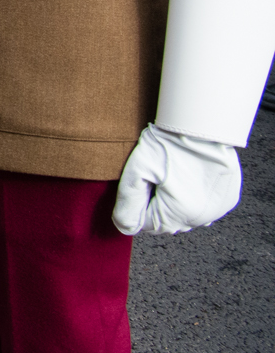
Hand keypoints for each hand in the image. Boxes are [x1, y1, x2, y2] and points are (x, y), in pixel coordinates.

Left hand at [113, 124, 241, 234]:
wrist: (202, 124)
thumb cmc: (170, 144)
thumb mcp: (138, 169)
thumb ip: (128, 202)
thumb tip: (124, 227)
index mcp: (181, 215)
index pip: (147, 224)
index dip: (139, 202)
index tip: (142, 180)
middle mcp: (204, 218)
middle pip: (167, 220)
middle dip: (155, 203)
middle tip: (155, 175)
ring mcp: (218, 209)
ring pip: (185, 215)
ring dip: (173, 201)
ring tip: (170, 174)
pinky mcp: (228, 198)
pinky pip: (203, 206)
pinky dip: (192, 196)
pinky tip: (186, 176)